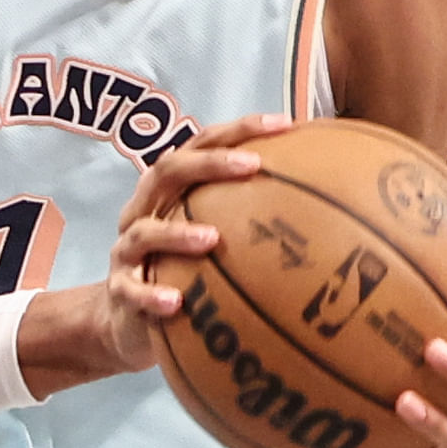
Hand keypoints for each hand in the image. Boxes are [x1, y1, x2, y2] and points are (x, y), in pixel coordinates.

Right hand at [16, 113, 288, 393]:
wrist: (127, 323)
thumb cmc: (181, 273)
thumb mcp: (212, 243)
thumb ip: (249, 220)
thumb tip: (326, 207)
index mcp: (169, 193)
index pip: (200, 146)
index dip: (239, 130)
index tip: (284, 124)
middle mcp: (144, 212)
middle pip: (166, 171)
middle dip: (208, 163)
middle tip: (251, 166)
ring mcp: (127, 252)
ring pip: (145, 232)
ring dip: (177, 232)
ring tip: (211, 238)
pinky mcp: (120, 291)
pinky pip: (132, 291)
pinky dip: (151, 295)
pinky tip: (176, 303)